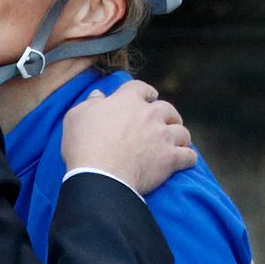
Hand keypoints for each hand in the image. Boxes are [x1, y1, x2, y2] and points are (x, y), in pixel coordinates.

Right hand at [62, 80, 195, 194]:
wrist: (100, 175)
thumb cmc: (84, 145)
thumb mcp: (76, 117)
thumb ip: (90, 103)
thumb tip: (98, 95)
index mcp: (127, 100)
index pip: (141, 88)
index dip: (146, 92)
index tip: (149, 96)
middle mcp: (150, 114)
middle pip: (167, 108)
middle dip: (167, 114)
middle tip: (164, 122)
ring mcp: (163, 136)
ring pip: (182, 132)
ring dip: (179, 136)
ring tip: (176, 142)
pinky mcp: (171, 158)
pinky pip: (188, 156)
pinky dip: (188, 158)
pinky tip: (185, 160)